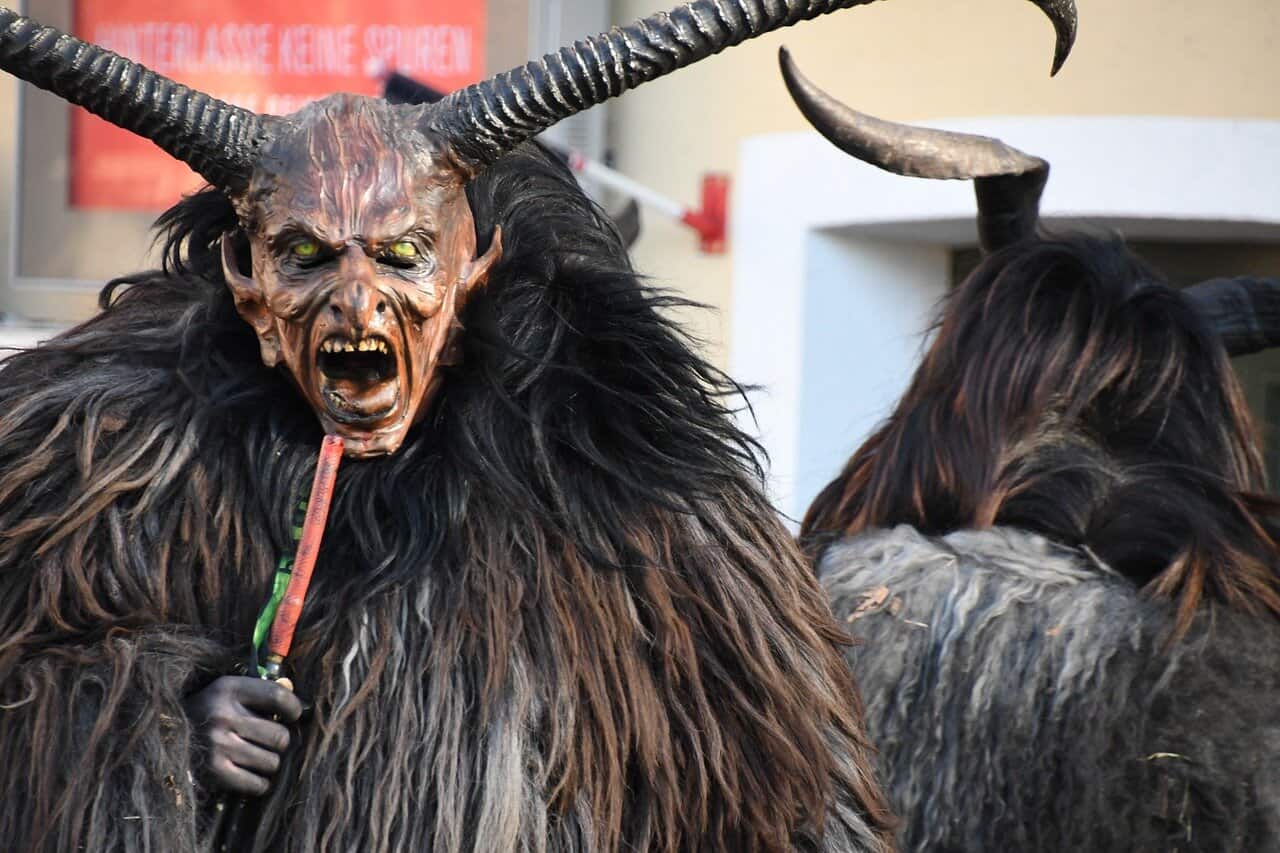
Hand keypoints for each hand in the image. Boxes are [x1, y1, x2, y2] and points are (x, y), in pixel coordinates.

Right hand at [184, 675, 303, 796]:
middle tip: (269, 741)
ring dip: (268, 762)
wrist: (161, 736)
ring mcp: (217, 745)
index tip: (293, 715)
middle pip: (279, 735)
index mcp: (228, 690)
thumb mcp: (226, 692)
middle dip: (279, 741)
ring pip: (272, 762)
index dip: (293, 708)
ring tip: (254, 756)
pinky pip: (257, 784)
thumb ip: (260, 695)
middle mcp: (223, 716)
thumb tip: (299, 708)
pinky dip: (259, 782)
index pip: (278, 696)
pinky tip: (249, 774)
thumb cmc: (205, 712)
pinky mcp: (214, 772)